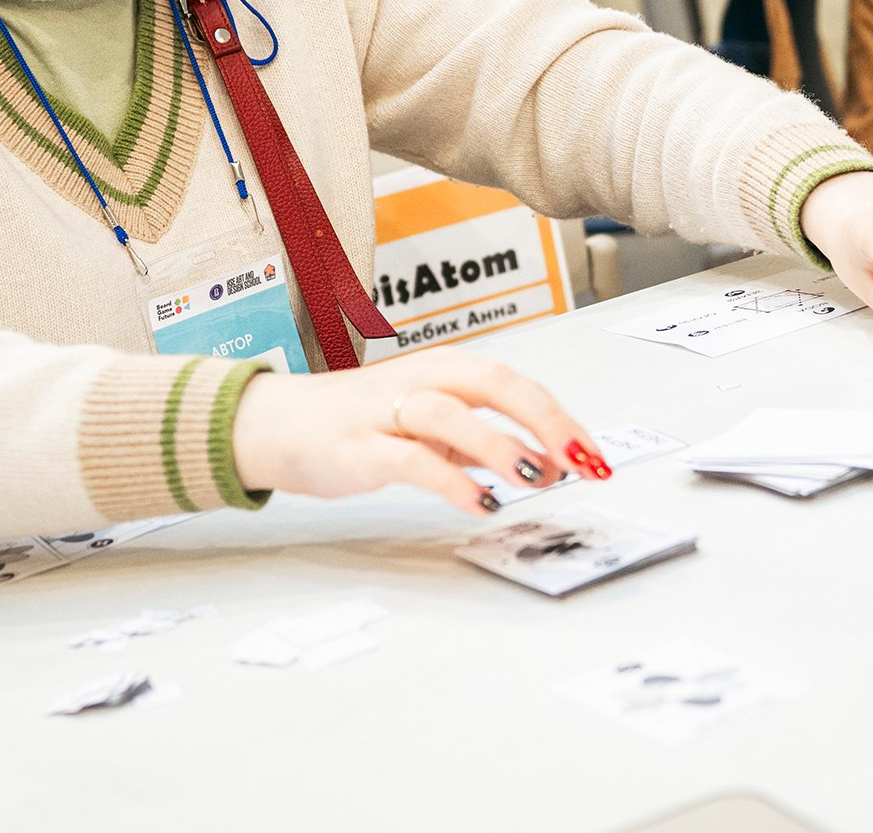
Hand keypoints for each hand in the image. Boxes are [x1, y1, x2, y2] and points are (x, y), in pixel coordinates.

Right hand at [230, 348, 610, 514]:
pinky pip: (410, 460)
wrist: (277, 424)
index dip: (561, 417)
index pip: (517, 385)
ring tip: (536, 477)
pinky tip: (478, 503)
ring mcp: (387, 412)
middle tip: (582, 459)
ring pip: (452, 414)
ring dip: (499, 444)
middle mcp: (423, 380)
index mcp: (447, 369)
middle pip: (495, 384)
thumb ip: (484, 441)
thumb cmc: (360, 421)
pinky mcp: (359, 448)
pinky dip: (449, 480)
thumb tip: (549, 464)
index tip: (595, 455)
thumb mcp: (431, 423)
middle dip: (545, 420)